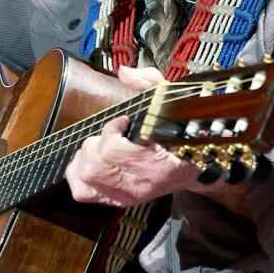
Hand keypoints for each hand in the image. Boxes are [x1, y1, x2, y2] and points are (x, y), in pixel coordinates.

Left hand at [66, 66, 198, 206]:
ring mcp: (128, 196)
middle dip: (95, 143)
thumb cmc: (181, 132)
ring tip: (101, 146)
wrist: (195, 167)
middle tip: (110, 135)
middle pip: (93, 166)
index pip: (112, 150)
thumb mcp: (171, 100)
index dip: (111, 129)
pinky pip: (83, 192)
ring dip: (86, 156)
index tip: (123, 121)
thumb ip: (149, 81)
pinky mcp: (118, 200)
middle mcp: (141, 185)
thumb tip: (124, 72)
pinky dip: (78, 174)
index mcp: (159, 164)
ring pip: (85, 178)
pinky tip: (92, 161)